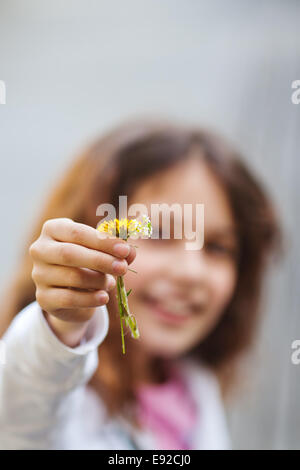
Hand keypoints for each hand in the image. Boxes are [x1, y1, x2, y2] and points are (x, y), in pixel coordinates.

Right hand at [29, 218, 135, 346]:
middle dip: (100, 261)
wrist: (72, 293)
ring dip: (98, 280)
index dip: (102, 241)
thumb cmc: (88, 262)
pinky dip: (90, 299)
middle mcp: (40, 250)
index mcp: (53, 229)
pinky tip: (104, 298)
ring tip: (111, 283)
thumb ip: (117, 250)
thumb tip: (130, 252)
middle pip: (69, 254)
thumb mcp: (102, 251)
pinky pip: (68, 299)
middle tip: (123, 267)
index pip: (77, 232)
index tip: (125, 250)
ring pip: (71, 277)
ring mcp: (39, 275)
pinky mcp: (43, 298)